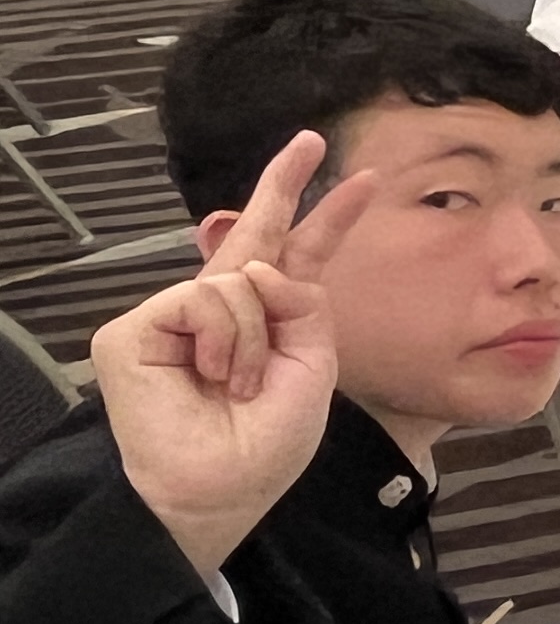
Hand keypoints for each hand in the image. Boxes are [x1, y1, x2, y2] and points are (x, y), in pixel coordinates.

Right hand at [93, 132, 378, 578]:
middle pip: (253, 237)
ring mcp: (173, 317)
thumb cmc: (266, 441)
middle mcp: (218, 312)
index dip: (325, 219)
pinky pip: (202, 300)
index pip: (297, 259)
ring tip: (238, 383)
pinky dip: (223, 340)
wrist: (222, 485)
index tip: (361, 180)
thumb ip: (302, 305)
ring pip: (237, 282)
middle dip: (283, 184)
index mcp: (266, 321)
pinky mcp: (134, 329)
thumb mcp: (311, 366)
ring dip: (253, 338)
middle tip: (311, 139)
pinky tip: (212, 376)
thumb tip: (260, 266)